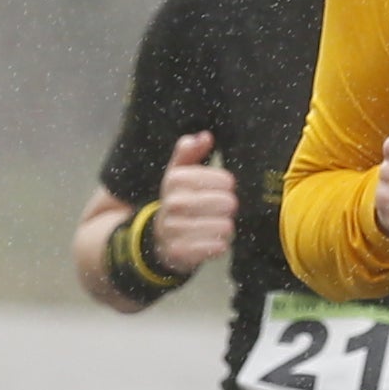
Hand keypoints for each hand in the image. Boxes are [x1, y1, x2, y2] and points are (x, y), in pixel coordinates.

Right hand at [148, 130, 238, 273]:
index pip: (222, 179)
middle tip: (224, 208)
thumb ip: (190, 152)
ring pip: (223, 226)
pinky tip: (214, 241)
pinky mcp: (180, 252)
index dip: (227, 184)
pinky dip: (220, 245)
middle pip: (226, 203)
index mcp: (175, 180)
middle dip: (229, 206)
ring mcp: (175, 229)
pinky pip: (216, 247)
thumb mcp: (179, 173)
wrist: (158, 237)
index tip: (225, 187)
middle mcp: (173, 203)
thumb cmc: (178, 200)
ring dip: (226, 227)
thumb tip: (204, 137)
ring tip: (219, 224)